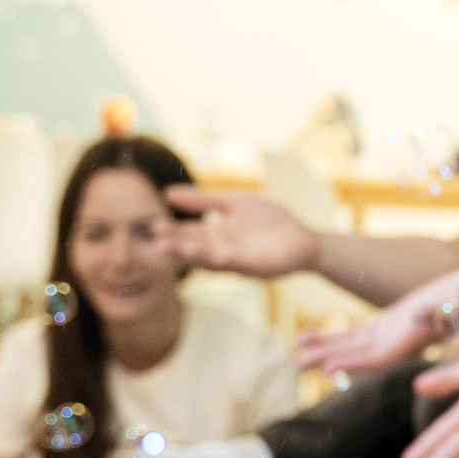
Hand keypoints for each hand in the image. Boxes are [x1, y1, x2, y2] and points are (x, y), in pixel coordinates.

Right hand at [160, 187, 319, 279]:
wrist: (303, 239)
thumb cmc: (269, 221)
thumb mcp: (232, 203)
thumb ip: (202, 200)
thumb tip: (167, 192)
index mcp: (215, 235)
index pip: (189, 233)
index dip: (173, 232)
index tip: (155, 227)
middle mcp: (222, 249)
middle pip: (195, 247)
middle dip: (176, 245)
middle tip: (157, 241)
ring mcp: (238, 259)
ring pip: (210, 258)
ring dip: (192, 255)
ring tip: (172, 250)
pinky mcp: (255, 265)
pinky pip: (237, 262)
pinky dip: (224, 259)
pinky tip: (214, 254)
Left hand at [295, 273, 458, 374]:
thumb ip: (443, 313)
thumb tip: (420, 318)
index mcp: (413, 341)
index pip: (381, 357)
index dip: (355, 363)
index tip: (329, 367)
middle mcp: (397, 343)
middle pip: (359, 355)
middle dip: (329, 358)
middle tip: (298, 364)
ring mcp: (390, 335)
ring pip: (352, 346)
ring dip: (325, 348)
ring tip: (297, 351)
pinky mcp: (386, 325)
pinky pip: (354, 334)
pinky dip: (331, 336)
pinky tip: (307, 336)